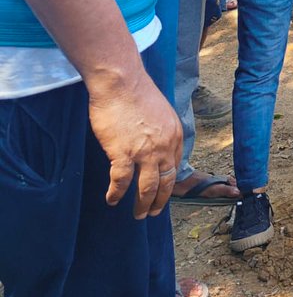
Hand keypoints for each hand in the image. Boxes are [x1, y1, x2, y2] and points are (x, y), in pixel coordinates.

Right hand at [88, 67, 182, 217]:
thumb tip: (154, 145)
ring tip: (138, 214)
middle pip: (166, 181)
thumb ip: (161, 131)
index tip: (164, 191)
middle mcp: (165, 146)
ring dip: (143, 204)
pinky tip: (112, 199)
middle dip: (160, 200)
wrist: (121, 82)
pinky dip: (116, 194)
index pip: (176, 166)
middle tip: (153, 212)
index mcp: (175, 135)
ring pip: (148, 187)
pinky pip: (122, 182)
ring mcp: (145, 152)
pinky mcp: (123, 154)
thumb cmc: (136, 93)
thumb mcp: (160, 113)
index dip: (170, 182)